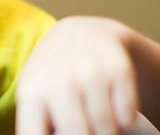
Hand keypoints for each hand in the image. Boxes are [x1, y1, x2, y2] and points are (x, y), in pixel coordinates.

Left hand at [15, 16, 138, 134]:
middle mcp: (59, 82)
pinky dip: (123, 118)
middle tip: (85, 130)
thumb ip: (36, 127)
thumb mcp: (33, 97)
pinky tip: (112, 103)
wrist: (81, 34)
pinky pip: (127, 115)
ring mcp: (90, 73)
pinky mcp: (119, 68)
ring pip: (107, 130)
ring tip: (95, 117)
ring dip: (105, 131)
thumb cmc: (52, 77)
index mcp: (32, 93)